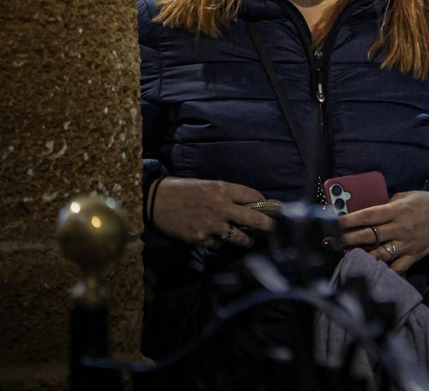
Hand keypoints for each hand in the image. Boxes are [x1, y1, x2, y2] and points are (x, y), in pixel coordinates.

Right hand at [151, 177, 273, 248]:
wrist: (154, 201)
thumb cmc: (181, 189)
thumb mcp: (207, 184)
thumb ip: (226, 193)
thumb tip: (245, 203)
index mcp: (222, 189)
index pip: (253, 196)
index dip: (265, 203)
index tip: (273, 208)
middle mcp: (220, 207)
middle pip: (254, 219)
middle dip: (268, 225)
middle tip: (274, 228)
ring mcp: (211, 225)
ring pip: (239, 237)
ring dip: (247, 240)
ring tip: (250, 241)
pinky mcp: (200, 238)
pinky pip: (218, 244)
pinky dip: (220, 242)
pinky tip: (219, 239)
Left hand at [337, 190, 428, 273]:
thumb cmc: (426, 203)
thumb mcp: (406, 196)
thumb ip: (387, 205)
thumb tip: (368, 214)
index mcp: (398, 210)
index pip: (368, 216)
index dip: (349, 220)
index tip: (333, 223)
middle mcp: (401, 228)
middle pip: (368, 236)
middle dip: (346, 239)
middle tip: (330, 242)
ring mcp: (407, 244)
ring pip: (379, 254)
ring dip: (361, 256)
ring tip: (347, 256)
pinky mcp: (413, 256)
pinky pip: (396, 267)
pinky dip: (384, 270)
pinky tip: (371, 271)